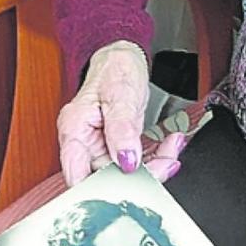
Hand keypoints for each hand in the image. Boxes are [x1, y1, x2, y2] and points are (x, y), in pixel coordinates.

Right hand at [55, 40, 186, 185]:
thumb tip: (126, 161)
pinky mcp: (118, 146)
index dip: (102, 190)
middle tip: (166, 162)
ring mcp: (101, 146)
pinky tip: (168, 146)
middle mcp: (84, 143)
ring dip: (153, 166)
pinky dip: (155, 157)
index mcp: (74, 131)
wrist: (123, 56)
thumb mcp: (120, 94)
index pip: (78, 176)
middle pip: (106, 179)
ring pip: (125, 173)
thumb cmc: (115, 68)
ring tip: (171, 149)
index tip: (133, 184)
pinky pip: (136, 162)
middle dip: (141, 175)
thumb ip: (122, 128)